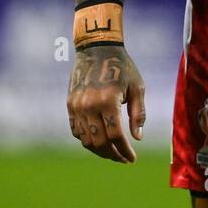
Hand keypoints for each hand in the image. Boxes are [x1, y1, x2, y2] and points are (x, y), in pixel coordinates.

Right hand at [68, 44, 145, 162]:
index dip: (125, 151)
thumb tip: (137, 138)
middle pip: (100, 142)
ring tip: (113, 152)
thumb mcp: (137, 87)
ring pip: (86, 140)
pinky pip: (76, 130)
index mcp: (108, 100)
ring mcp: (77, 106)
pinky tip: (99, 141)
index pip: (116, 136)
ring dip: (99, 150)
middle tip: (124, 158)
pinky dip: (86, 140)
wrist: (97, 48)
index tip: (132, 159)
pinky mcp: (70, 104)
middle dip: (113, 155)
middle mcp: (89, 105)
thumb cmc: (122, 66)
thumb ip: (138, 113)